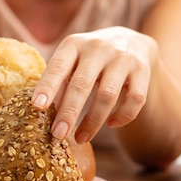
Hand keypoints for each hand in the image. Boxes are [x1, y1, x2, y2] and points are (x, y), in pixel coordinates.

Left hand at [31, 27, 158, 143]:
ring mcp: (122, 58)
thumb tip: (42, 115)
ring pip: (107, 95)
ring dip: (93, 121)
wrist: (133, 42)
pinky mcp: (142, 71)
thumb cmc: (91, 58)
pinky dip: (123, 116)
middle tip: (58, 135)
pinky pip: (135, 99)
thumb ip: (60, 82)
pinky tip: (112, 125)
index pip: (58, 66)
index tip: (37, 107)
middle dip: (69, 112)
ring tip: (81, 138)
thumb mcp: (73, 60)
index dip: (47, 87)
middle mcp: (98, 48)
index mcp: (74, 44)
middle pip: (82, 84)